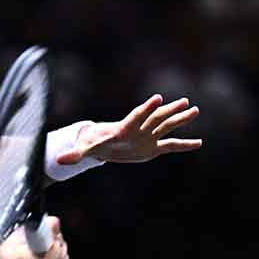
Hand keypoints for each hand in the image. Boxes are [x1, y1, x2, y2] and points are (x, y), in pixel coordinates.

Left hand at [56, 94, 202, 164]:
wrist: (106, 145)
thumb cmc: (96, 144)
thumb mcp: (87, 149)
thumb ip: (76, 154)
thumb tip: (59, 160)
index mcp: (126, 128)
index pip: (138, 116)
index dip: (147, 108)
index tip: (158, 98)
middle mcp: (140, 129)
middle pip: (157, 118)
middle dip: (170, 111)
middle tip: (185, 101)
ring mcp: (149, 137)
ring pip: (167, 126)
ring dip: (181, 119)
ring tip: (195, 109)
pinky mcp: (154, 147)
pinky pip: (172, 145)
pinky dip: (184, 145)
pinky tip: (199, 143)